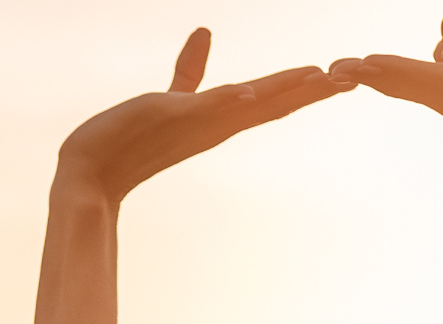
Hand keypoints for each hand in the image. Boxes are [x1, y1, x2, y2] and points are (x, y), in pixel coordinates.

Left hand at [58, 29, 347, 202]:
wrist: (90, 171)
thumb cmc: (126, 140)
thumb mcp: (170, 97)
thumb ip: (190, 71)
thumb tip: (205, 33)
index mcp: (218, 120)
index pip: (270, 102)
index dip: (303, 88)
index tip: (336, 77)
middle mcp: (214, 125)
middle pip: (274, 105)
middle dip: (313, 91)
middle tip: (352, 78)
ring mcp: (197, 124)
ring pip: (252, 104)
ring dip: (288, 92)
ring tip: (323, 78)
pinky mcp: (174, 117)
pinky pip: (210, 106)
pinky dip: (232, 100)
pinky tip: (255, 91)